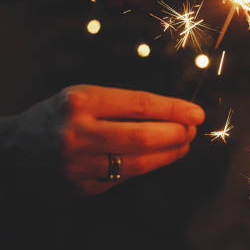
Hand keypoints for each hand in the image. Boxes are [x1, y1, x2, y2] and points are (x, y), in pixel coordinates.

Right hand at [13, 85, 204, 195]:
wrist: (13, 149)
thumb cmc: (58, 116)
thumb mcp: (84, 97)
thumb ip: (122, 104)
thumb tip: (171, 113)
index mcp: (81, 102)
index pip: (140, 104)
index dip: (174, 109)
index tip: (196, 113)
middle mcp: (77, 133)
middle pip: (142, 136)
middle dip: (175, 134)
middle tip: (191, 131)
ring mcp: (77, 164)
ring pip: (137, 163)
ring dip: (167, 155)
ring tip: (182, 146)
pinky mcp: (79, 187)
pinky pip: (123, 178)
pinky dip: (144, 168)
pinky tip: (156, 159)